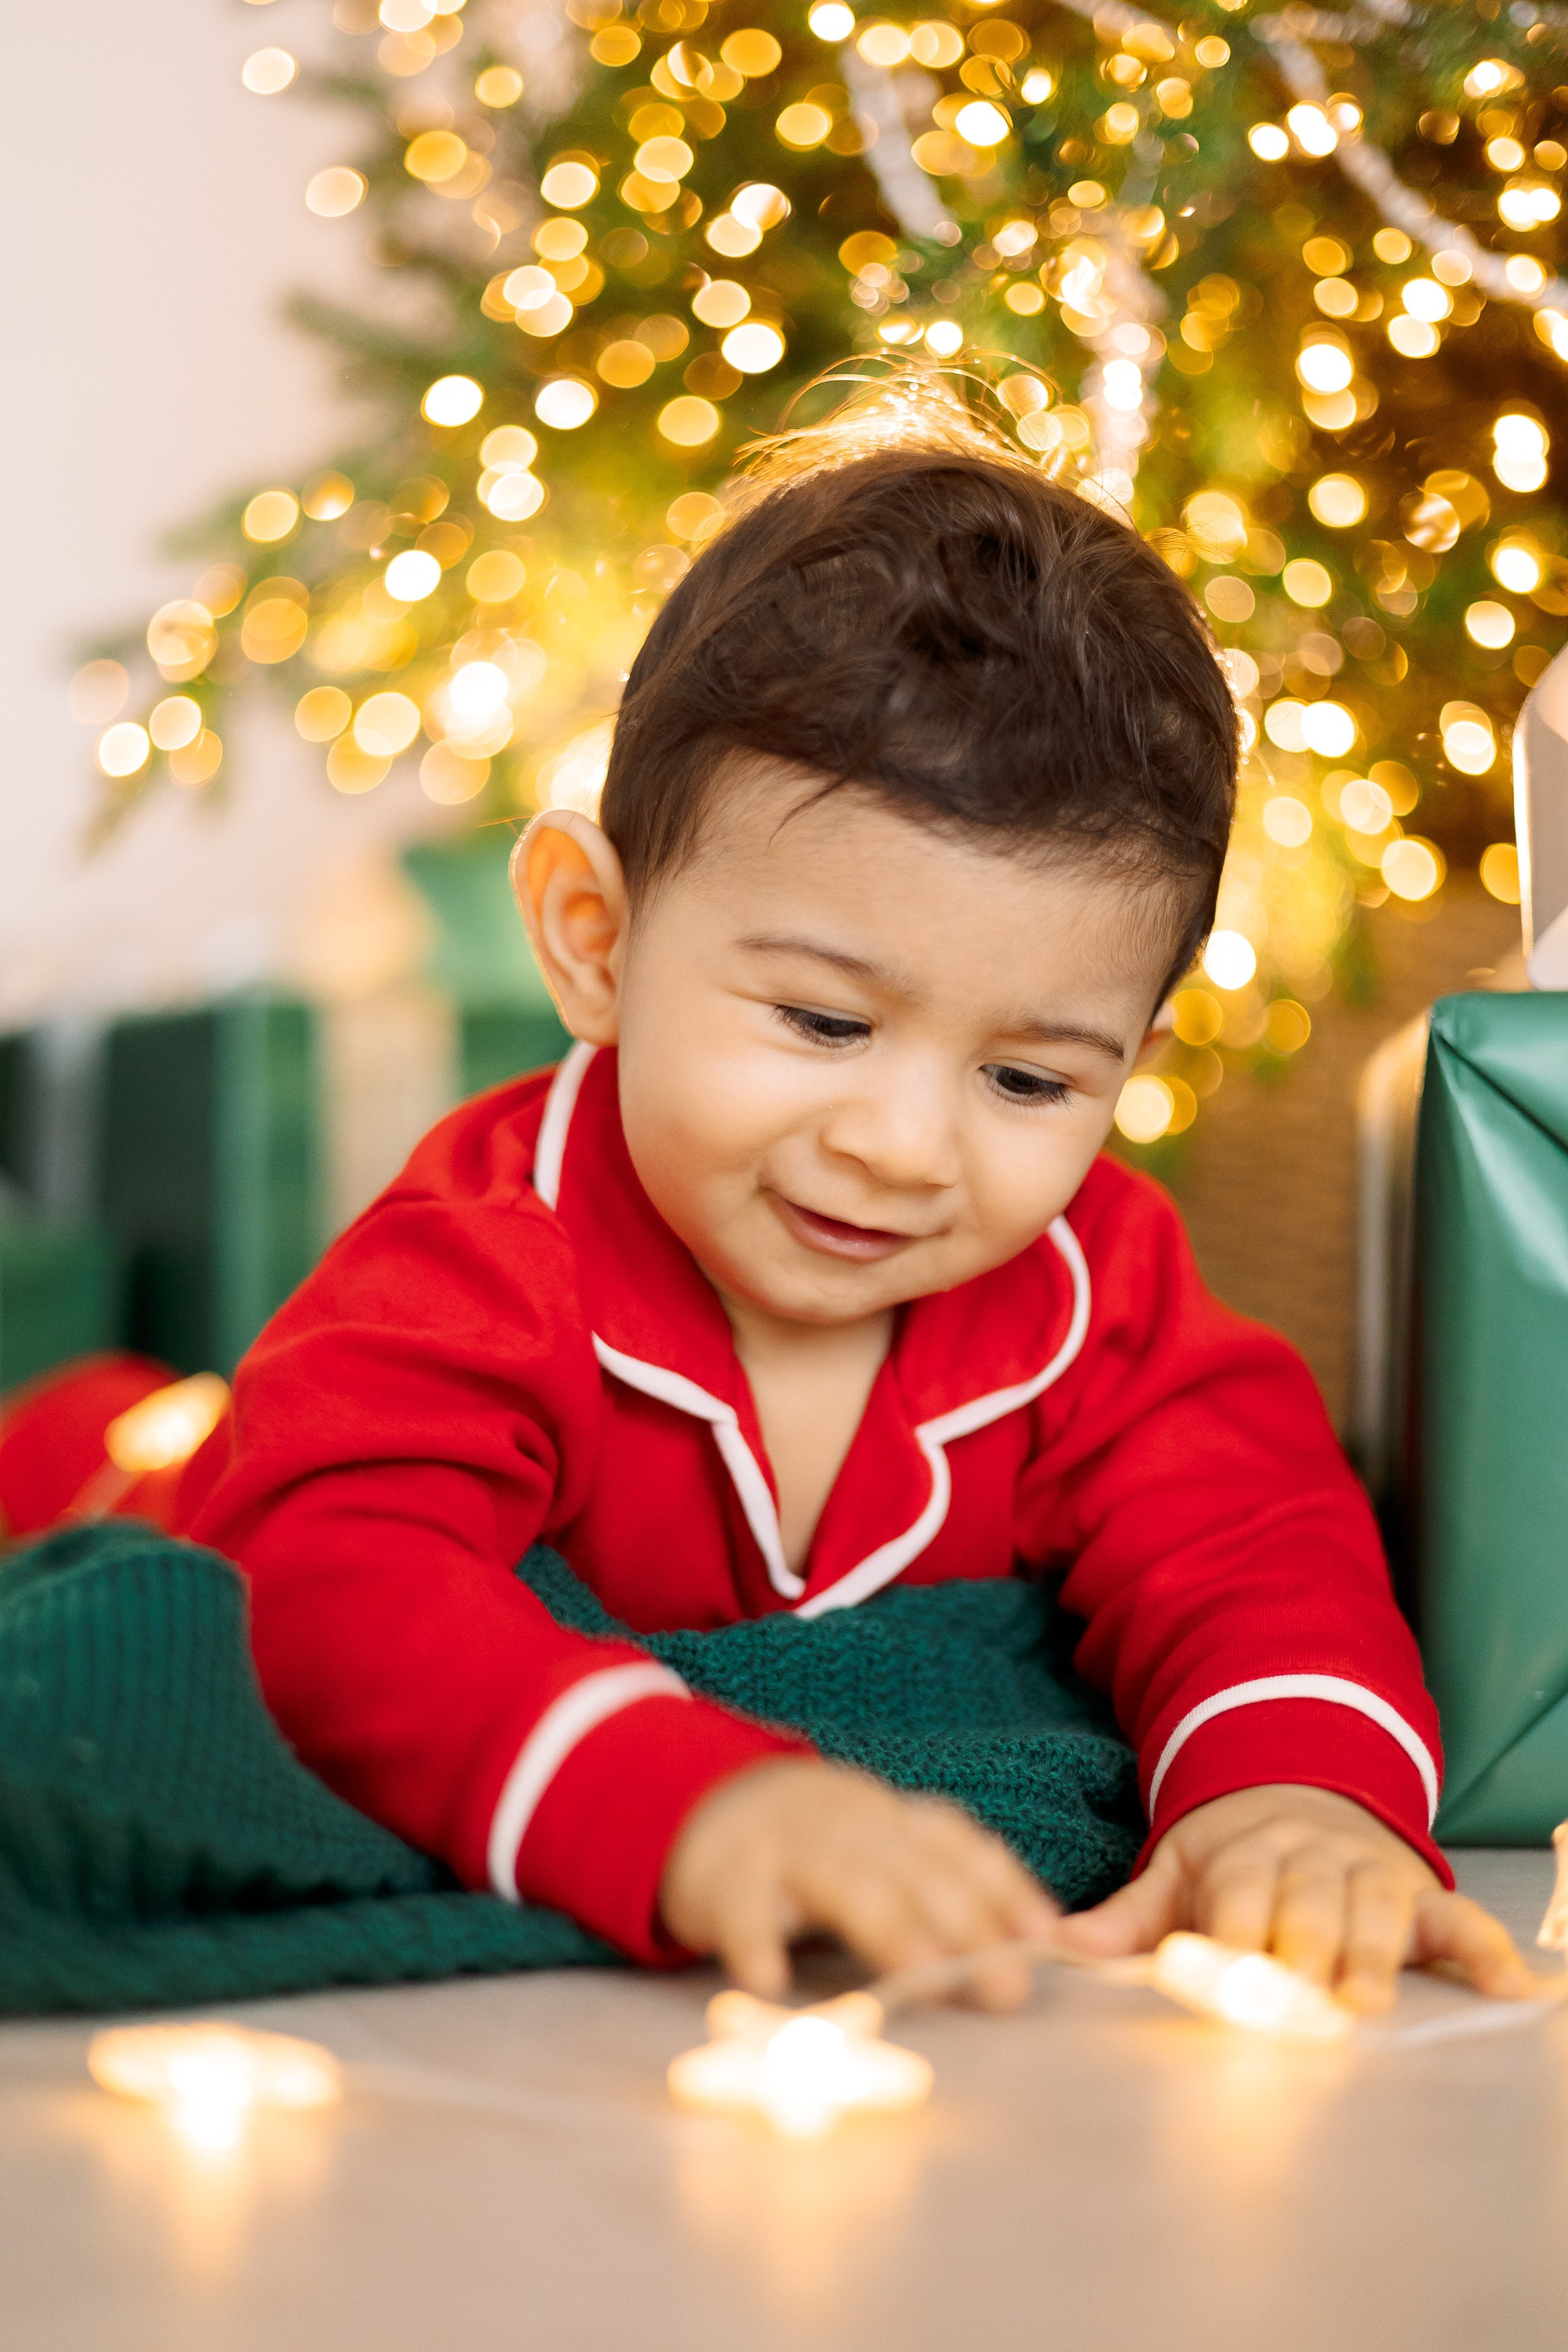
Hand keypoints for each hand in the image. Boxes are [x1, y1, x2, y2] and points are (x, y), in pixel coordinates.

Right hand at [660, 1757, 1059, 2009]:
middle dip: (967, 1924)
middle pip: (914, 1868)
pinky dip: (755, 1942)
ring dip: (888, 1927)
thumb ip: (947, 1894)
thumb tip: (1041, 1949)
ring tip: (924, 1976)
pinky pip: (742, 1910)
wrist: (704, 1805)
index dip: (1006, 1888)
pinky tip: (771, 1981)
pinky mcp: (726, 1879)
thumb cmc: (818, 1849)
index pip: (959, 1846)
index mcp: (892, 1821)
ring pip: (844, 1880)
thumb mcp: (883, 1854)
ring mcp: (786, 1848)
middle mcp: (849, 1826)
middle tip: (1008, 1988)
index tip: (1048, 1937)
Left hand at [1055, 1783, 1539, 2010]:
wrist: (1294, 1791)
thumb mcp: (1175, 1873)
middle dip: (1302, 1950)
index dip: (1232, 1936)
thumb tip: (1062, 1948)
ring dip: (1372, 1952)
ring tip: (1365, 2001)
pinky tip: (1506, 1988)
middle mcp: (1309, 1857)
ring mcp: (1367, 1871)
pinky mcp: (1417, 1891)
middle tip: (1298, 2002)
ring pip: (1374, 1907)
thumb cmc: (1229, 1861)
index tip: (1227, 1976)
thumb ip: (1129, 1917)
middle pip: (1306, 1904)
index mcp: (1242, 1855)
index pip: (1237, 1896)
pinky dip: (1482, 1948)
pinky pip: (1455, 1916)